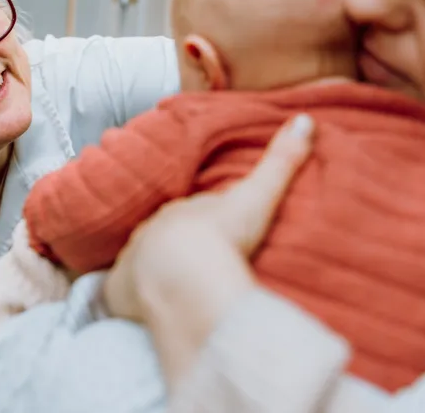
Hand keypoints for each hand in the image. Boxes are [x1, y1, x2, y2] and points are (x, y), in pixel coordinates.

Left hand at [103, 113, 314, 322]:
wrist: (184, 274)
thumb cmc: (222, 235)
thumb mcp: (257, 197)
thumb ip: (281, 161)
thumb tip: (304, 119)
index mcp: (182, 209)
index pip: (192, 212)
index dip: (202, 221)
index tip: (214, 230)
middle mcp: (152, 229)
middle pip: (166, 236)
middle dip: (177, 245)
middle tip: (195, 262)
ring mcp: (132, 259)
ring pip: (143, 262)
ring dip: (156, 271)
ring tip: (174, 287)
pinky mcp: (120, 291)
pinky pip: (123, 292)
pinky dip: (130, 296)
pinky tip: (142, 305)